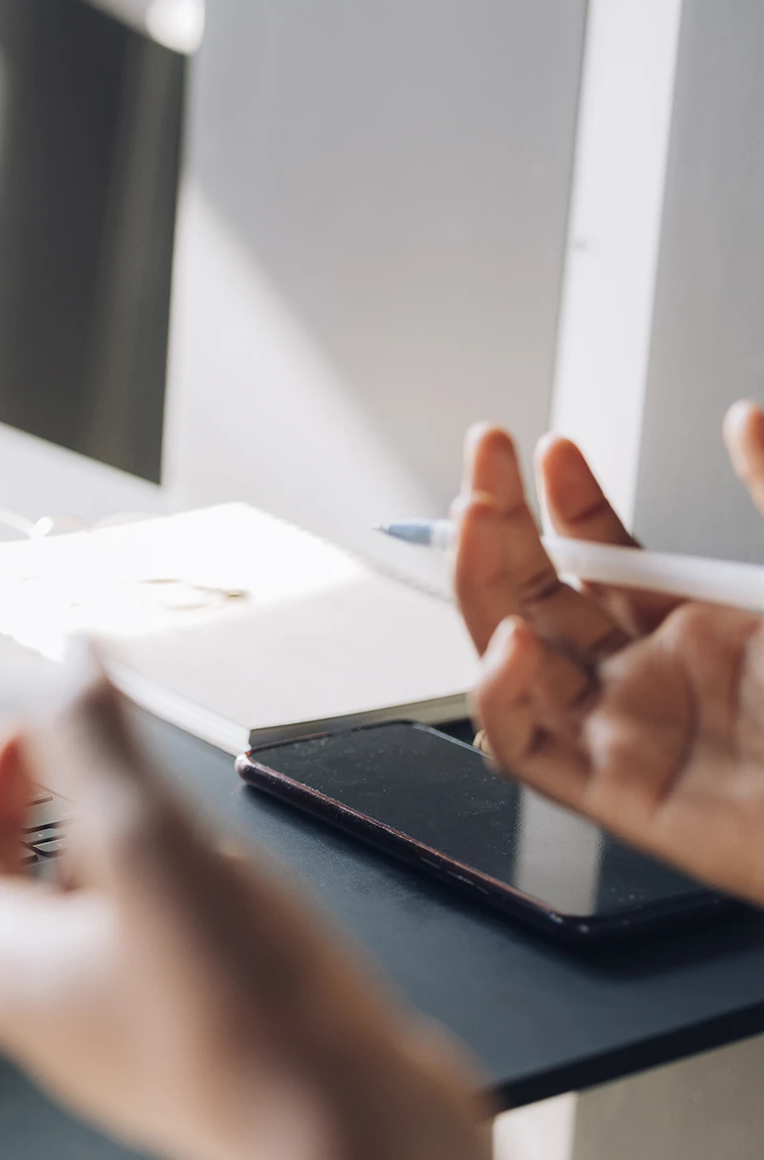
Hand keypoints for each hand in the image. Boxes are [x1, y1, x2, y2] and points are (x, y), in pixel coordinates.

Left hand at [0, 677, 487, 1159]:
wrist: (359, 1139)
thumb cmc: (248, 1024)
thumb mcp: (148, 843)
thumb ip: (96, 741)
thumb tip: (64, 662)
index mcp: (5, 966)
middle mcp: (48, 1002)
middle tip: (14, 730)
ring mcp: (117, 1020)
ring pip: (57, 906)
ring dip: (59, 825)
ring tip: (96, 767)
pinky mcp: (188, 1025)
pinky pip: (127, 931)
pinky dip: (128, 869)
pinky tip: (184, 843)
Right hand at [453, 400, 763, 900]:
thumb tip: (747, 419)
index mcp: (699, 629)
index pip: (599, 558)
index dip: (566, 502)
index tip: (550, 448)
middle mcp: (650, 678)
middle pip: (538, 594)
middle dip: (499, 525)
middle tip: (484, 463)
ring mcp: (625, 734)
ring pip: (512, 658)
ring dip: (480, 588)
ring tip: (475, 525)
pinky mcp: (613, 793)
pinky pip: (523, 747)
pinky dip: (499, 696)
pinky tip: (512, 643)